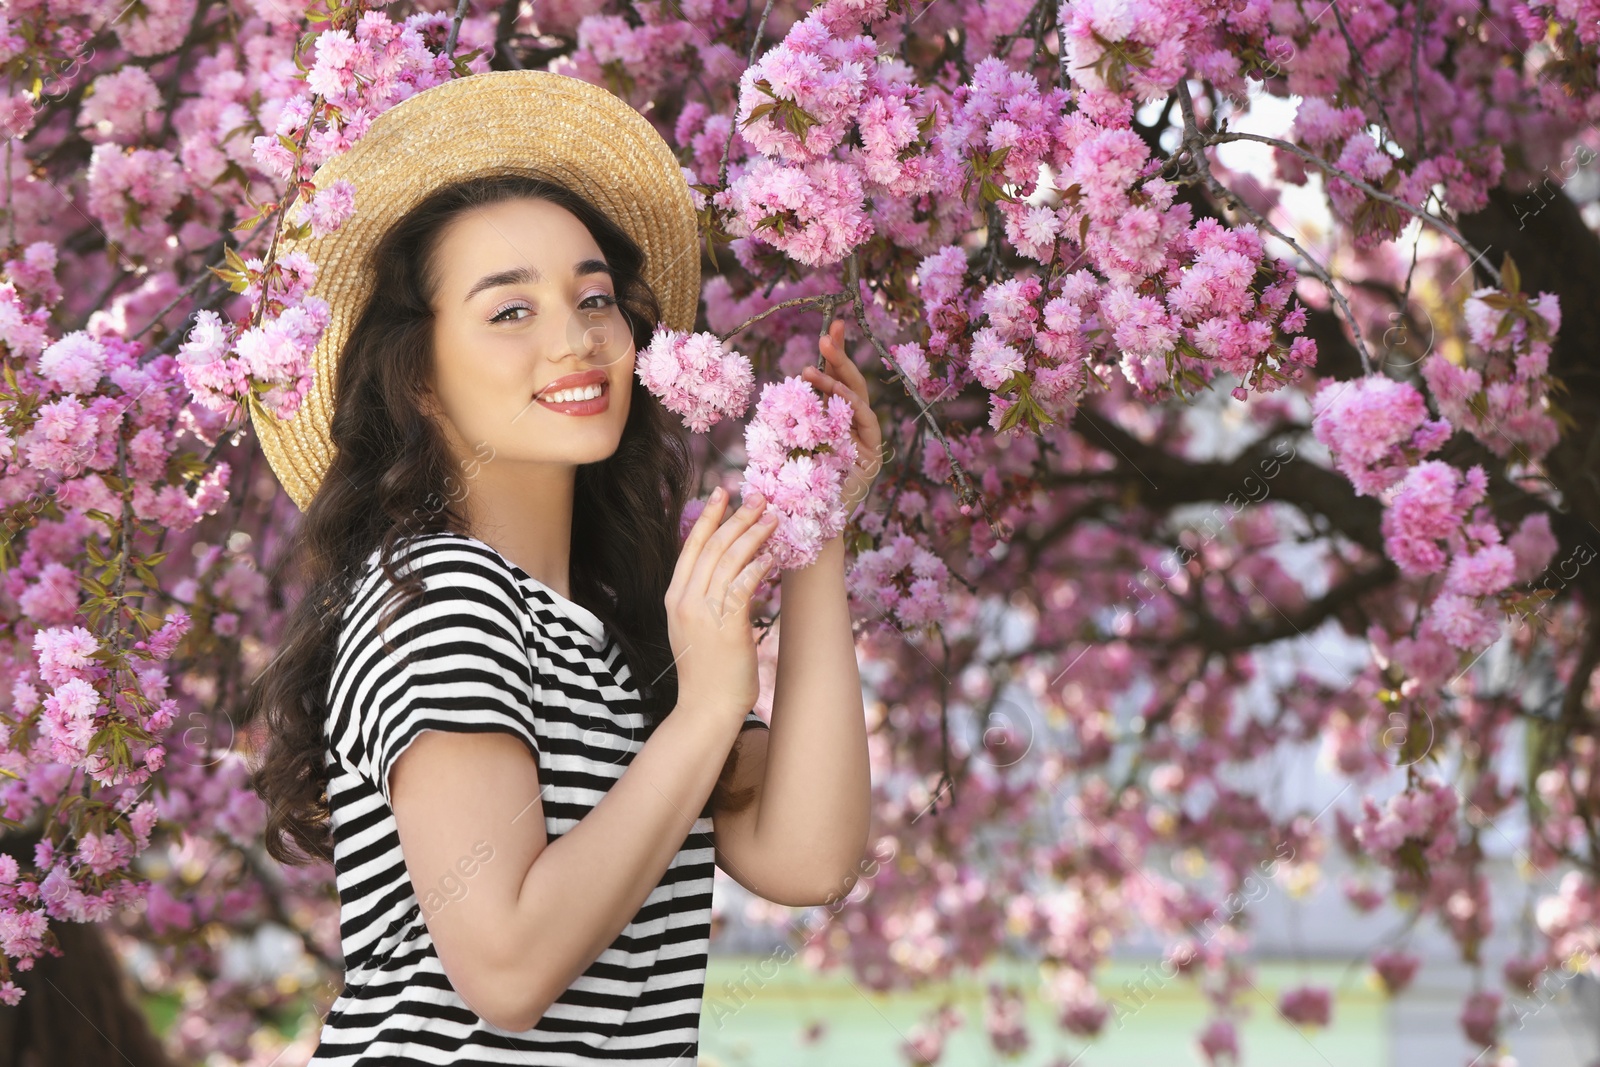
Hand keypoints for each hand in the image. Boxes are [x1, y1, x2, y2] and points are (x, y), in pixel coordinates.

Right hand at [665, 487, 779, 726]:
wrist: (706, 707)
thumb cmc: (707, 670)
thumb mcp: (694, 627)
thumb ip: (704, 598)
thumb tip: (729, 571)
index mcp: (674, 597)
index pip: (690, 547)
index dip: (708, 517)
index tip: (723, 493)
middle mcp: (684, 600)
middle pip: (711, 546)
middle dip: (736, 518)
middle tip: (758, 497)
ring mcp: (703, 612)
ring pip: (728, 560)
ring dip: (752, 535)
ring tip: (772, 518)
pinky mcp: (726, 626)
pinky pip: (742, 586)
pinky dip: (757, 567)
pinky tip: (772, 555)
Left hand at [802, 319, 883, 515]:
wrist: (801, 531)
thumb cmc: (786, 489)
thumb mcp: (780, 444)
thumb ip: (787, 418)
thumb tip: (783, 385)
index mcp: (832, 422)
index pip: (834, 384)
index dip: (832, 357)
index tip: (827, 330)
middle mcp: (852, 429)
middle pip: (851, 385)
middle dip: (841, 357)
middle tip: (831, 332)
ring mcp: (865, 443)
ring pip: (860, 400)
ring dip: (840, 381)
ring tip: (816, 368)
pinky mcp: (872, 458)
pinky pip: (867, 424)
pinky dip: (853, 407)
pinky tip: (838, 395)